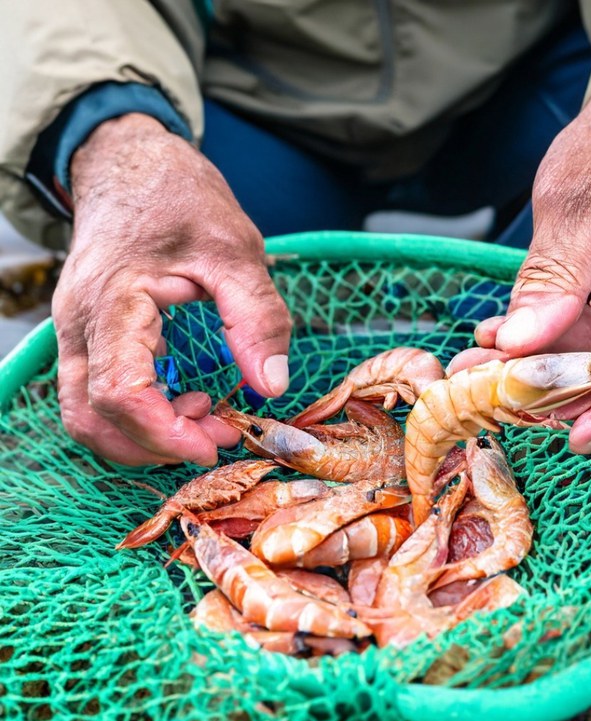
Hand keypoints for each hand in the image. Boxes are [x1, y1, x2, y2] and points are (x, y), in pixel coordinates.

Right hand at [53, 114, 291, 465]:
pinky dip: (136, 414)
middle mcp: (79, 322)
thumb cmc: (181, 199)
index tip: (215, 442)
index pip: (119, 393)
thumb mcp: (236, 250)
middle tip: (218, 431)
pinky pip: (94, 393)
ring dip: (142, 434)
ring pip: (85, 412)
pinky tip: (183, 397)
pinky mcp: (87, 333)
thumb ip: (257, 318)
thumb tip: (271, 385)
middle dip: (157, 442)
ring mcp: (75, 329)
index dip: (165, 433)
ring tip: (203, 414)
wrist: (131, 163)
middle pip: (92, 417)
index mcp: (113, 301)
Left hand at [451, 52, 590, 452]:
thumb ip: (552, 273)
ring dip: (540, 378)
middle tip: (503, 400)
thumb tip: (521, 343)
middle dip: (569, 398)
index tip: (583, 431)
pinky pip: (577, 341)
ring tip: (479, 374)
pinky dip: (536, 350)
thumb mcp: (576, 201)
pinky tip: (491, 344)